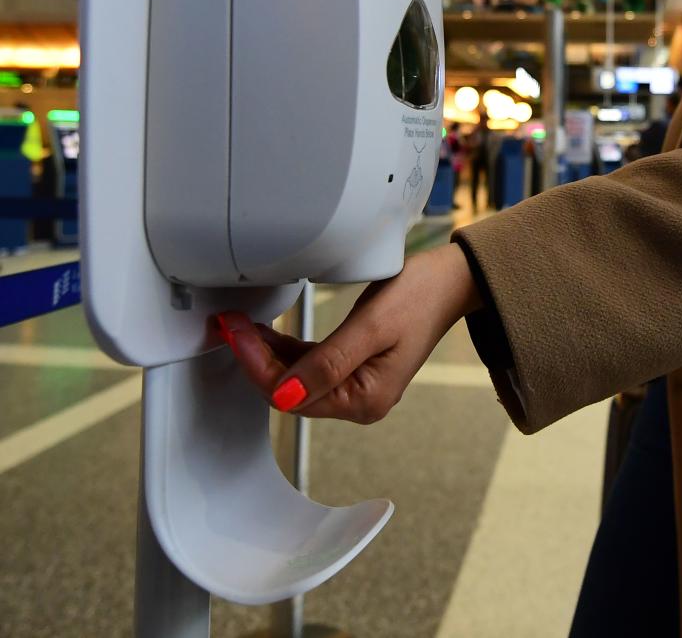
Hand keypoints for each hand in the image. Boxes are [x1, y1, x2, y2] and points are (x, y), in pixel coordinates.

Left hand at [217, 243, 482, 423]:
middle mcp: (359, 400)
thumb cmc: (420, 297)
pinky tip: (266, 332)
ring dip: (265, 354)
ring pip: (295, 378)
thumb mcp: (371, 327)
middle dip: (255, 360)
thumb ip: (326, 363)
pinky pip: (309, 365)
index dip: (257, 366)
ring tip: (241, 326)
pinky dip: (284, 350)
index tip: (237, 333)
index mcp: (365, 399)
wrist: (451, 280)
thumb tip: (283, 395)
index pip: (292, 394)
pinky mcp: (354, 366)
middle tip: (230, 325)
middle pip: (289, 390)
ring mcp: (357, 384)